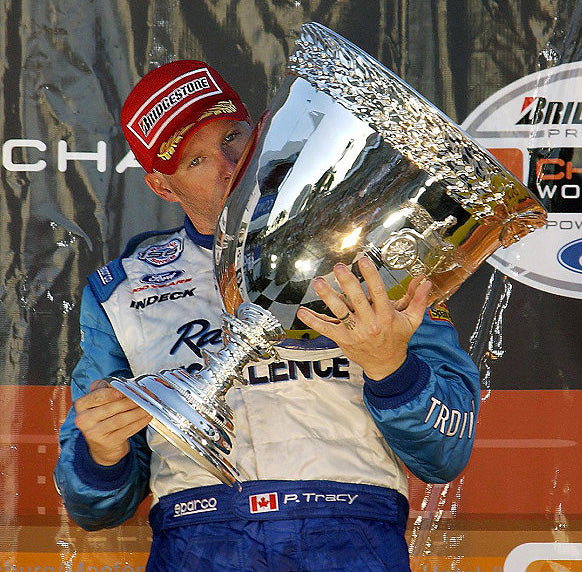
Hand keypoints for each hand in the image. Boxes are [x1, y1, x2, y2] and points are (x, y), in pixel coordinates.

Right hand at [74, 379, 151, 465]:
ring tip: (147, 406)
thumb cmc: (102, 417)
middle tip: (143, 396)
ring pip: (121, 419)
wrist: (102, 445)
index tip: (123, 391)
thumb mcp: (99, 401)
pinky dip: (139, 422)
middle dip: (131, 401)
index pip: (97, 396)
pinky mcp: (108, 442)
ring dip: (138, 412)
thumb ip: (106, 389)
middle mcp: (84, 420)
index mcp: (82, 405)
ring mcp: (95, 433)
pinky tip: (146, 417)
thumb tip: (123, 384)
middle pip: (111, 408)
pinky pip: (127, 430)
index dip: (111, 393)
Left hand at [296, 256, 431, 379]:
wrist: (386, 365)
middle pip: (356, 300)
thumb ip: (418, 300)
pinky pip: (326, 329)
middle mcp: (370, 323)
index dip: (370, 276)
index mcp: (386, 316)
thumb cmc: (398, 339)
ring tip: (318, 283)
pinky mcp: (342, 339)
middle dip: (346, 282)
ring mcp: (354, 332)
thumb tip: (425, 281)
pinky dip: (313, 321)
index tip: (363, 260)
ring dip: (327, 297)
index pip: (378, 292)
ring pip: (339, 312)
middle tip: (338, 267)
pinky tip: (301, 311)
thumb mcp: (412, 321)